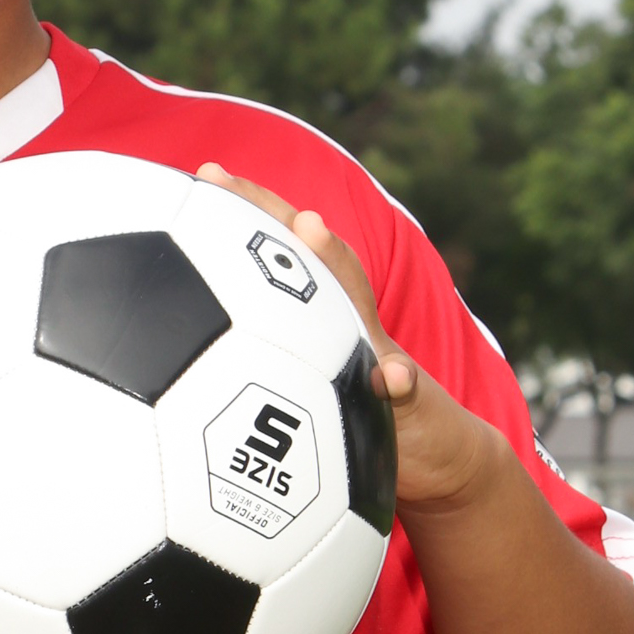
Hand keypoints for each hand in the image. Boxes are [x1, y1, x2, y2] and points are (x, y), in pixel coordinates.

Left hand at [195, 166, 497, 515]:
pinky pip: (404, 388)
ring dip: (335, 265)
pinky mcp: (410, 399)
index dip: (244, 215)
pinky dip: (398, 380)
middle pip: (312, 258)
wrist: (438, 456)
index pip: (280, 260)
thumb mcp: (309, 404)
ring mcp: (381, 354)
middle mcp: (348, 326)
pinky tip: (390, 376)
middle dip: (269, 212)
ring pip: (354, 304)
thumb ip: (269, 383)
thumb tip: (194, 383)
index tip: (204, 178)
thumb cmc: (359, 427)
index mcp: (319, 325)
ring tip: (309, 227)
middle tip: (221, 178)